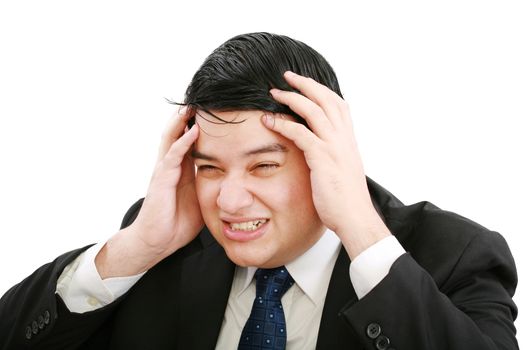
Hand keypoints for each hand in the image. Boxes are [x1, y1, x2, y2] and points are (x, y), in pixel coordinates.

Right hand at [96, 108, 202, 277]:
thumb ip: (212, 187)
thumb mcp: (201, 200)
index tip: (215, 111)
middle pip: (179, 133)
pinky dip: (183, 142)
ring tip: (194, 103)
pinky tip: (193, 130)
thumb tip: (235, 182)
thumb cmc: (177, 222)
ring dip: (183, 121)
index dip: (201, 126)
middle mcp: (172, 166)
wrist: (157, 241)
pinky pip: (173, 157)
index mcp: (182, 170)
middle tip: (203, 99)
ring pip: (173, 138)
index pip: (191, 141)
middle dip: (189, 117)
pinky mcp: (161, 180)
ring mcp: (165, 171)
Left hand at [264, 71, 389, 258]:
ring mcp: (334, 147)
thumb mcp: (342, 170)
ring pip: (313, 111)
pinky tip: (270, 121)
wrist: (355, 217)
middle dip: (306, 84)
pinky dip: (284, 124)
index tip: (305, 83)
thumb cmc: (346, 200)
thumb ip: (333, 155)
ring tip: (274, 93)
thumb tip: (322, 150)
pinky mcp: (322, 158)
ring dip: (292, 98)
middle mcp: (343, 138)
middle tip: (287, 76)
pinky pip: (301, 134)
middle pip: (326, 99)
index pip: (337, 104)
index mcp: (348, 140)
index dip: (321, 90)